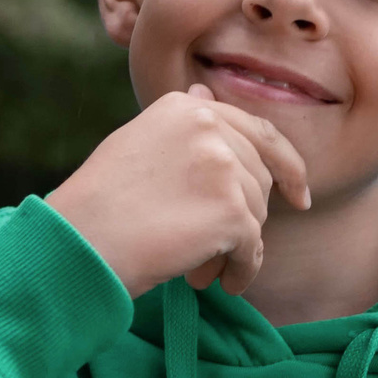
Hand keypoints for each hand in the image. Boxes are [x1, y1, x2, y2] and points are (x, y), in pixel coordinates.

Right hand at [46, 86, 310, 296]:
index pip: (258, 132)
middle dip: (245, 218)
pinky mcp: (232, 211)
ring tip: (204, 270)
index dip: (285, 166)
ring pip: (257, 216)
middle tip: (216, 250)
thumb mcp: (138, 143)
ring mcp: (223, 166)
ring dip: (236, 248)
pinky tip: (223, 283)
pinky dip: (241, 270)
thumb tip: (205, 93)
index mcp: (186, 108)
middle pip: (258, 179)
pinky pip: (252, 248)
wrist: (79, 241)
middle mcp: (208, 126)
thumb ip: (181, 125)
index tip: (298, 195)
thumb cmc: (100, 203)